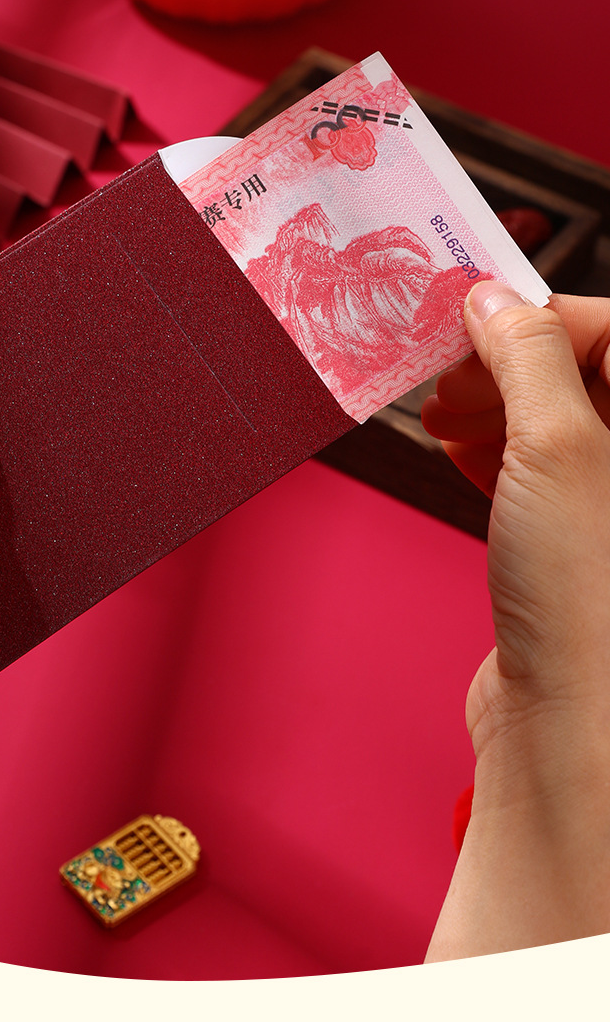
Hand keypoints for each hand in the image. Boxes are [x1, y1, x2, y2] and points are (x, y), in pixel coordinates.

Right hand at [421, 284, 609, 957]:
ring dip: (491, 403)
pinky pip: (534, 469)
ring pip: (551, 419)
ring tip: (440, 411)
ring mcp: (606, 508)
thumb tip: (495, 300)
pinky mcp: (573, 544)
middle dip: (507, 362)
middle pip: (581, 372)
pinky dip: (491, 447)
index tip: (479, 320)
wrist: (570, 732)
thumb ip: (529, 356)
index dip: (545, 317)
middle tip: (449, 371)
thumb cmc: (589, 606)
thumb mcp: (556, 448)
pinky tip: (451, 446)